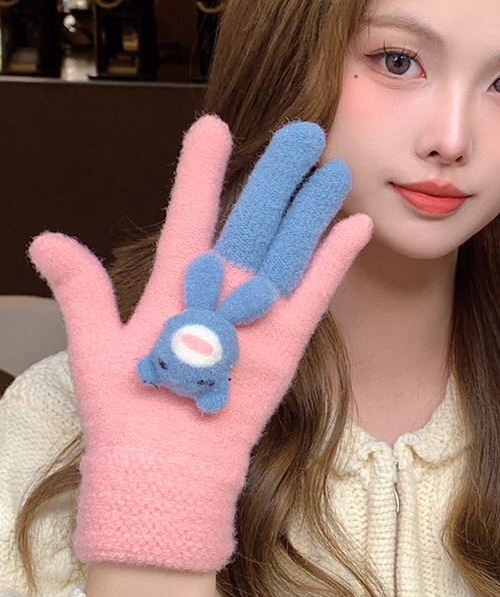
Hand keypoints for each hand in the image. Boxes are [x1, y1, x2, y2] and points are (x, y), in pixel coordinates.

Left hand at [29, 115, 371, 571]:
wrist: (164, 471)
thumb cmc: (126, 414)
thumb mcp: (97, 348)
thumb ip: (84, 292)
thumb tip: (46, 239)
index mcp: (175, 282)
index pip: (191, 213)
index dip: (201, 171)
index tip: (213, 126)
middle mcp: (222, 288)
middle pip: (254, 221)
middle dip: (276, 176)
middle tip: (300, 133)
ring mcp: (259, 312)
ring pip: (290, 248)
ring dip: (312, 209)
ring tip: (332, 167)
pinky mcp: (286, 341)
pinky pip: (315, 293)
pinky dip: (335, 260)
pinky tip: (355, 225)